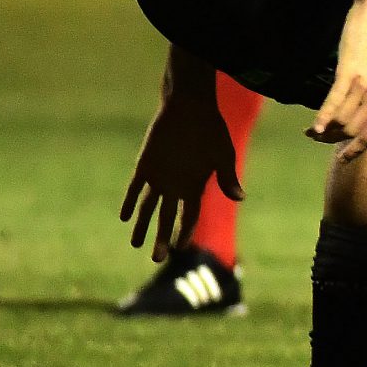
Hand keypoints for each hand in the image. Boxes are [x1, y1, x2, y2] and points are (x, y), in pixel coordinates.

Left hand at [120, 96, 243, 261]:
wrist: (189, 107)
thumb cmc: (211, 130)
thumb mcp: (223, 154)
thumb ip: (226, 177)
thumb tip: (240, 197)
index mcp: (195, 186)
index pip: (188, 216)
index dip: (184, 232)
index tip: (180, 247)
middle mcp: (175, 186)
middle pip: (166, 218)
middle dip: (161, 238)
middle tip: (156, 259)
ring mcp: (159, 177)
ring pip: (147, 207)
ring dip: (142, 225)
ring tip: (135, 244)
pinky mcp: (145, 166)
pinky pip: (135, 188)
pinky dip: (130, 202)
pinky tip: (126, 216)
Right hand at [309, 5, 366, 162]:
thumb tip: (361, 113)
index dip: (356, 150)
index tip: (342, 159)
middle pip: (353, 131)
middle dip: (334, 140)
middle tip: (318, 138)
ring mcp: (365, 85)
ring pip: (342, 120)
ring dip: (325, 130)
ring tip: (311, 130)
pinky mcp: (349, 74)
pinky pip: (334, 103)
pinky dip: (322, 118)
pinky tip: (313, 126)